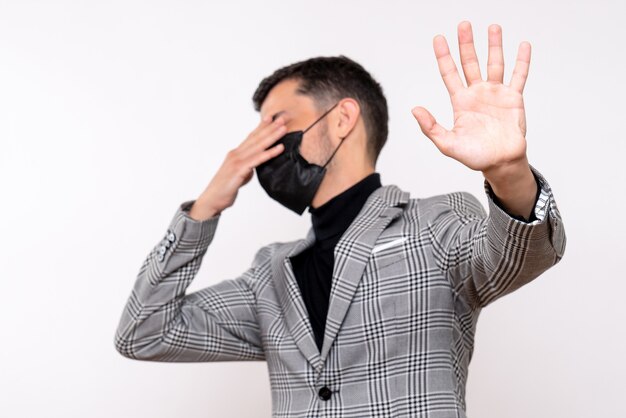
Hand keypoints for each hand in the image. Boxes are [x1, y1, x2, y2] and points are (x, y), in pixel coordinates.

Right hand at [188, 115, 286, 220]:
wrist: (212, 200)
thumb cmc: (224, 189)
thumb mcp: (239, 175)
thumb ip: (247, 168)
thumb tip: (255, 166)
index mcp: (235, 154)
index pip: (251, 137)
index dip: (261, 127)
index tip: (271, 118)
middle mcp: (236, 154)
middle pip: (256, 138)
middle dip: (269, 127)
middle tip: (282, 118)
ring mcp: (237, 161)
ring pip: (258, 146)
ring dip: (272, 136)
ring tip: (283, 129)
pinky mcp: (239, 170)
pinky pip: (257, 160)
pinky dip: (269, 153)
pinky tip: (279, 148)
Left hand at [411, 21, 530, 174]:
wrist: (500, 163)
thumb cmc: (475, 156)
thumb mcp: (447, 144)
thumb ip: (430, 127)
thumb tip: (414, 110)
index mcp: (460, 102)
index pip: (450, 74)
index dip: (444, 56)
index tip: (439, 38)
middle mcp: (477, 94)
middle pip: (470, 63)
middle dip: (466, 44)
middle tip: (464, 25)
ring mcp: (496, 94)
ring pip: (494, 64)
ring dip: (494, 45)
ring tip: (493, 27)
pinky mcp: (514, 98)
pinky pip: (519, 76)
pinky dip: (522, 61)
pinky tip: (522, 45)